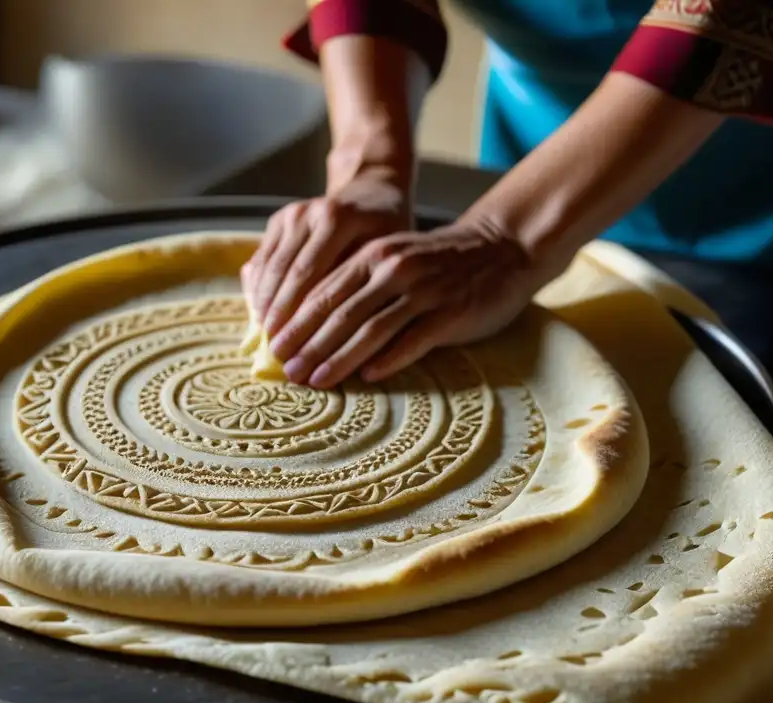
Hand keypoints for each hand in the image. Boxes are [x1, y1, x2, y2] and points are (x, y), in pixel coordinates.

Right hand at [240, 169, 409, 335]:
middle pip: (287, 274)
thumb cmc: (388, 234)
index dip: (300, 316)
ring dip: (264, 306)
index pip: (311, 276)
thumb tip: (350, 345)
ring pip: (269, 268)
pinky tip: (260, 317)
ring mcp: (291, 214)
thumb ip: (368, 291)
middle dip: (279, 317)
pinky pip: (262, 260)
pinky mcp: (278, 220)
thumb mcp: (389, 256)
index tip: (299, 349)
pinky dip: (259, 290)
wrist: (371, 191)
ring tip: (266, 340)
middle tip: (278, 353)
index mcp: (340, 220)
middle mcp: (311, 212)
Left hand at [268, 222, 542, 388]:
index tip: (272, 348)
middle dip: (309, 345)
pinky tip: (368, 378)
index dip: (296, 322)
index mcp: (373, 254)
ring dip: (340, 358)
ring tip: (317, 381)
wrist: (501, 250)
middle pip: (341, 312)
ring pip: (372, 328)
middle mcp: (394, 269)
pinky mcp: (451, 312)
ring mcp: (424, 290)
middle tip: (287, 371)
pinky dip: (389, 359)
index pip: (324, 291)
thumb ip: (355, 282)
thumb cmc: (436, 263)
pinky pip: (414, 339)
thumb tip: (308, 321)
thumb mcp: (391, 258)